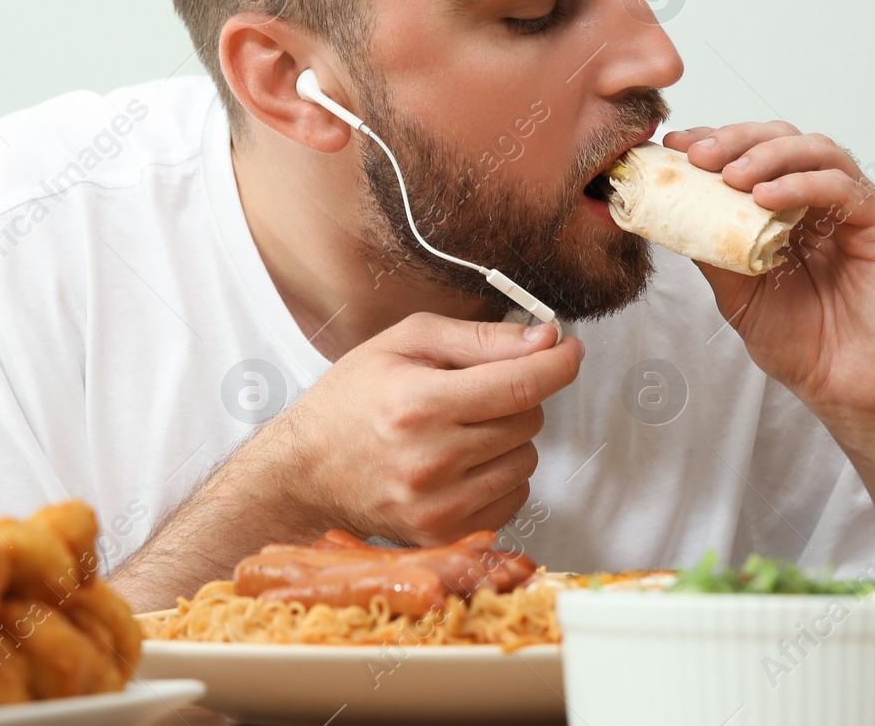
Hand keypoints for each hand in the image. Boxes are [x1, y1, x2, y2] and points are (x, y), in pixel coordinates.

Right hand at [270, 312, 583, 544]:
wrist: (305, 471)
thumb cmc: (351, 399)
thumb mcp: (405, 343)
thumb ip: (479, 338)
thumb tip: (544, 341)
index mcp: (421, 404)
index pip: (521, 385)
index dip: (557, 363)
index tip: (569, 350)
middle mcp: (432, 461)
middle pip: (528, 420)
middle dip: (517, 396)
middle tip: (476, 391)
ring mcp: (439, 506)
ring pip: (526, 460)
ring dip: (508, 439)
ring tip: (461, 429)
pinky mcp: (445, 535)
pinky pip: (513, 498)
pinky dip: (500, 476)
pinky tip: (462, 462)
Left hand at [662, 123, 874, 430]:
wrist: (848, 389)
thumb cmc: (803, 344)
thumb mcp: (738, 294)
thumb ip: (712, 253)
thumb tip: (669, 214)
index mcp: (785, 210)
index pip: (751, 156)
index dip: (714, 142)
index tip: (674, 147)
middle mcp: (818, 201)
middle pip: (782, 139)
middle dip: (735, 140)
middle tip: (699, 156)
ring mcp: (851, 210)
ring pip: (817, 150)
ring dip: (769, 155)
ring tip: (733, 176)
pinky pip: (845, 188)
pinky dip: (804, 183)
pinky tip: (769, 197)